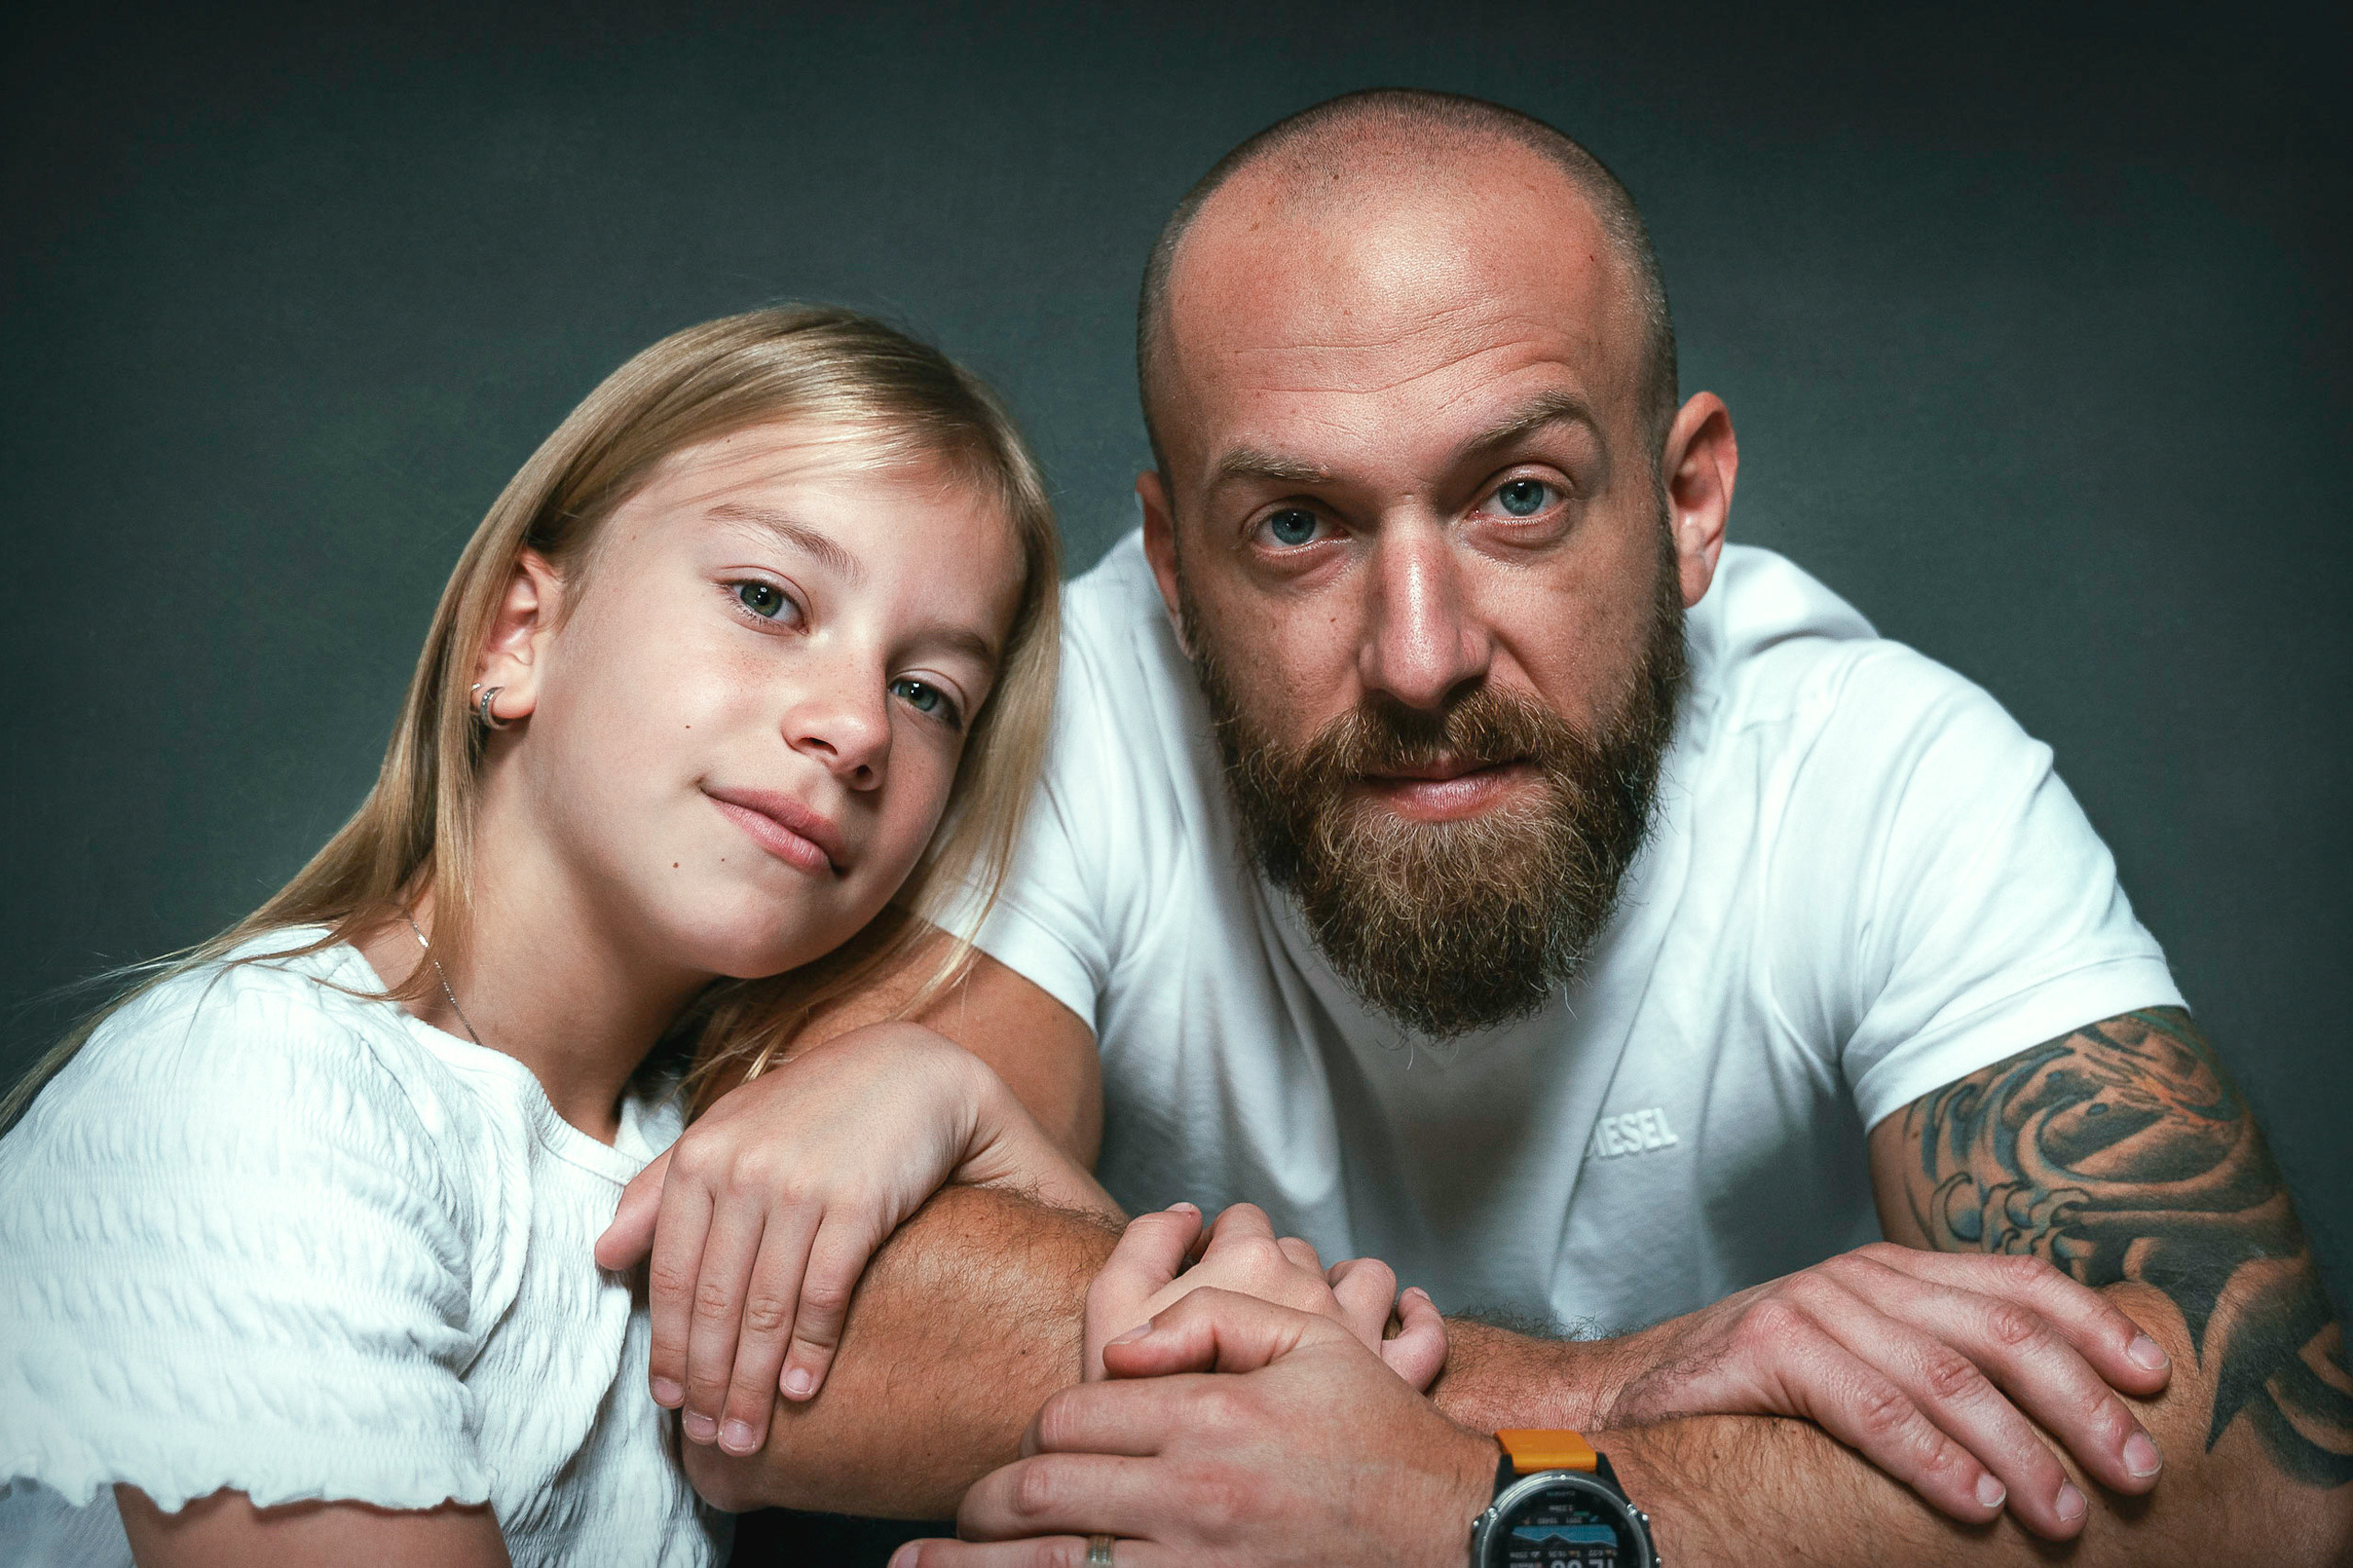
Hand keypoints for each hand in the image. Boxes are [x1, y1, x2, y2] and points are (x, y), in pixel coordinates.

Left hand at [595, 1023, 1102, 1456]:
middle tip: (709, 1437)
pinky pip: (825, 1292)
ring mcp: (801, 1186)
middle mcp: (744, 1170)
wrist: (912, 1073)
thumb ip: (661, 1190)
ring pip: (765, 1307)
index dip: (668, 1347)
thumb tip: (601, 1255)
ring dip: (752, 1383)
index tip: (669, 1404)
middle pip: (714, 1301)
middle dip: (707, 1381)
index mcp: (702, 1157)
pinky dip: (811, 1348)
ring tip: (746, 1434)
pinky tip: (801, 1390)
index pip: (673, 1275)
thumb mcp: (728, 1132)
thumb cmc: (811, 1109)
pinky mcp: (859, 1202)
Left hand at [891, 1286, 1490, 1567]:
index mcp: (1208, 1419)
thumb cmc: (1380, 1436)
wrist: (1454, 1533)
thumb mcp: (1312, 1340)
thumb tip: (1122, 1343)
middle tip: (959, 1517)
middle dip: (983, 1509)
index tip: (1031, 1446)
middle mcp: (1192, 1498)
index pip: (1072, 1421)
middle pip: (1043, 1499)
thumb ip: (1211, 1315)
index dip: (1036, 1433)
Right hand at [1086, 1202, 1446, 1389]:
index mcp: (1248, 1263)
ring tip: (1318, 1310)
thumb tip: (1187, 1214)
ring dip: (1343, 1284)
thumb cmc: (1140, 1401)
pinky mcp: (1391, 1384)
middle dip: (1275, 1270)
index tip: (1206, 1277)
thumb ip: (1144, 1243)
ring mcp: (1356, 1334)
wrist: (1185, 1487)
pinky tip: (1402, 1317)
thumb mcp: (1110, 1306)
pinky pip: (1424, 1339)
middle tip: (1247, 1313)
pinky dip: (1417, 1320)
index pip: (1243, 1221)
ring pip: (1365, 1279)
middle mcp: (1311, 1290)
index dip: (1219, 1245)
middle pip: (1299, 1252)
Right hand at [1588, 1242, 2173, 1540]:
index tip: (2157, 1379)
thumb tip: (2056, 1418)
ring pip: (1946, 1371)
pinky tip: (1973, 1499)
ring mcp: (1811, 1307)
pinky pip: (1867, 1403)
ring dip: (2021, 1447)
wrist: (1626, 1400)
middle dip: (2081, 1402)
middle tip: (2134, 1470)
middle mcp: (1859, 1279)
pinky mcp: (1764, 1349)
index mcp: (1893, 1274)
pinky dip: (1928, 1455)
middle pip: (2002, 1327)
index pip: (2018, 1281)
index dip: (2095, 1326)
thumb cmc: (1754, 1400)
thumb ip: (1935, 1366)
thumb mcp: (1857, 1365)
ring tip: (2064, 1513)